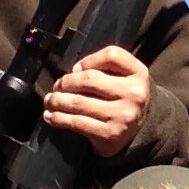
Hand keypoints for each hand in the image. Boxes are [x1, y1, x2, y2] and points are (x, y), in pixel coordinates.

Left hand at [43, 44, 152, 158]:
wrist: (139, 132)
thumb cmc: (124, 98)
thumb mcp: (126, 77)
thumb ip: (106, 67)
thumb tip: (75, 71)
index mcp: (139, 74)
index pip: (112, 55)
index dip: (89, 60)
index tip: (76, 69)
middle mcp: (134, 94)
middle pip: (90, 79)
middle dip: (66, 82)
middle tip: (57, 86)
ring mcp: (122, 115)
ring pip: (79, 102)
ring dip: (57, 101)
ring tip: (50, 101)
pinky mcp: (109, 133)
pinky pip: (77, 122)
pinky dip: (59, 118)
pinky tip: (51, 116)